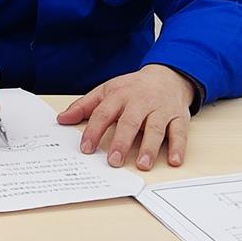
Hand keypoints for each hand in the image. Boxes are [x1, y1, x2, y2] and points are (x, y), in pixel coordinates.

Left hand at [57, 63, 194, 169]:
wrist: (167, 76)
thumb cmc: (132, 88)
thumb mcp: (106, 91)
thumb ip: (84, 106)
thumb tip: (62, 119)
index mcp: (119, 95)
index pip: (103, 113)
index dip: (94, 131)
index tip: (86, 149)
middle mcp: (140, 102)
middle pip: (130, 122)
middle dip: (121, 142)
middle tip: (113, 161)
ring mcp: (160, 109)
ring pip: (156, 128)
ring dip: (150, 147)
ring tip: (142, 164)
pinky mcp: (178, 117)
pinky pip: (180, 132)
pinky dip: (178, 147)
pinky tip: (174, 161)